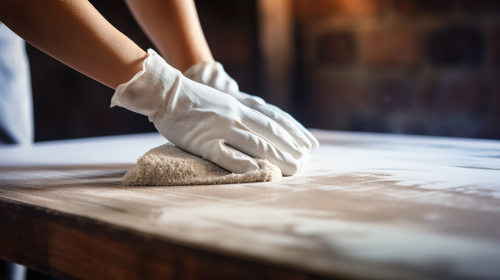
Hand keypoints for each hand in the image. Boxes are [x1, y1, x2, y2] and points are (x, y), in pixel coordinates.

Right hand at [111, 50, 306, 174]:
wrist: (164, 92)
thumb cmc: (191, 98)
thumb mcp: (221, 101)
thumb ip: (237, 112)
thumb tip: (255, 126)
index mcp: (238, 106)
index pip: (273, 120)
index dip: (293, 132)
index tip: (309, 144)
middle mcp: (234, 115)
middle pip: (269, 133)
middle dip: (291, 147)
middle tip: (307, 161)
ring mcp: (219, 128)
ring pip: (255, 144)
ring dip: (277, 157)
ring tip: (294, 169)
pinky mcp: (203, 141)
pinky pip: (226, 155)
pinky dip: (243, 164)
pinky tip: (258, 172)